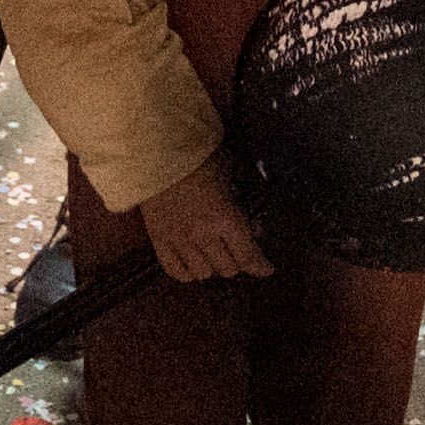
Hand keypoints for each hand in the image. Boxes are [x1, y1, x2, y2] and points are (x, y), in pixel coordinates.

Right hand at [136, 158, 273, 282]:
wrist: (158, 150)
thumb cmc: (199, 157)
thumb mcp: (232, 175)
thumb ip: (244, 205)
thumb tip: (253, 230)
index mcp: (225, 217)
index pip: (248, 256)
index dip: (260, 266)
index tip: (266, 269)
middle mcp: (203, 235)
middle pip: (228, 268)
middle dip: (237, 261)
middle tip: (237, 249)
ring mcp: (178, 240)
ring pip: (203, 273)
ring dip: (213, 265)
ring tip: (213, 252)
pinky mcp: (158, 240)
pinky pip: (176, 271)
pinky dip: (188, 271)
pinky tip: (193, 260)